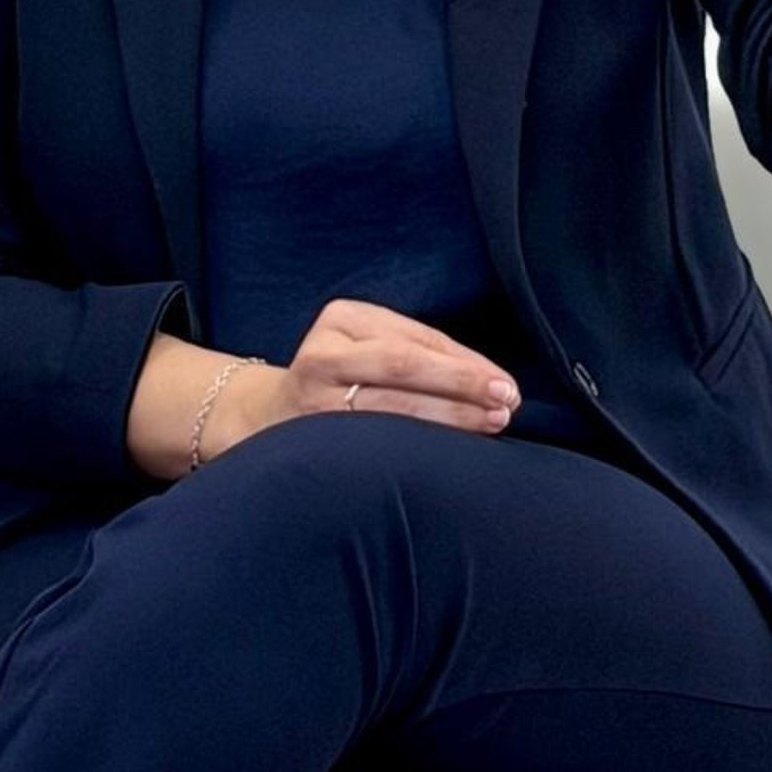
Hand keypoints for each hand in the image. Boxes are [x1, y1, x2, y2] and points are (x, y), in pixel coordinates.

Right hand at [233, 299, 520, 446]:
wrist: (266, 417)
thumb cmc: (339, 380)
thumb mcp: (366, 347)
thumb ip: (417, 354)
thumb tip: (491, 380)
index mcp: (341, 317)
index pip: (415, 339)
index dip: (465, 363)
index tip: (504, 383)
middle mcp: (323, 353)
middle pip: (402, 365)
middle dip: (460, 384)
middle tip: (505, 401)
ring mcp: (313, 399)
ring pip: (390, 409)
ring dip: (448, 419)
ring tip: (490, 425)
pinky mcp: (310, 440)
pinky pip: (371, 443)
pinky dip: (414, 448)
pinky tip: (444, 455)